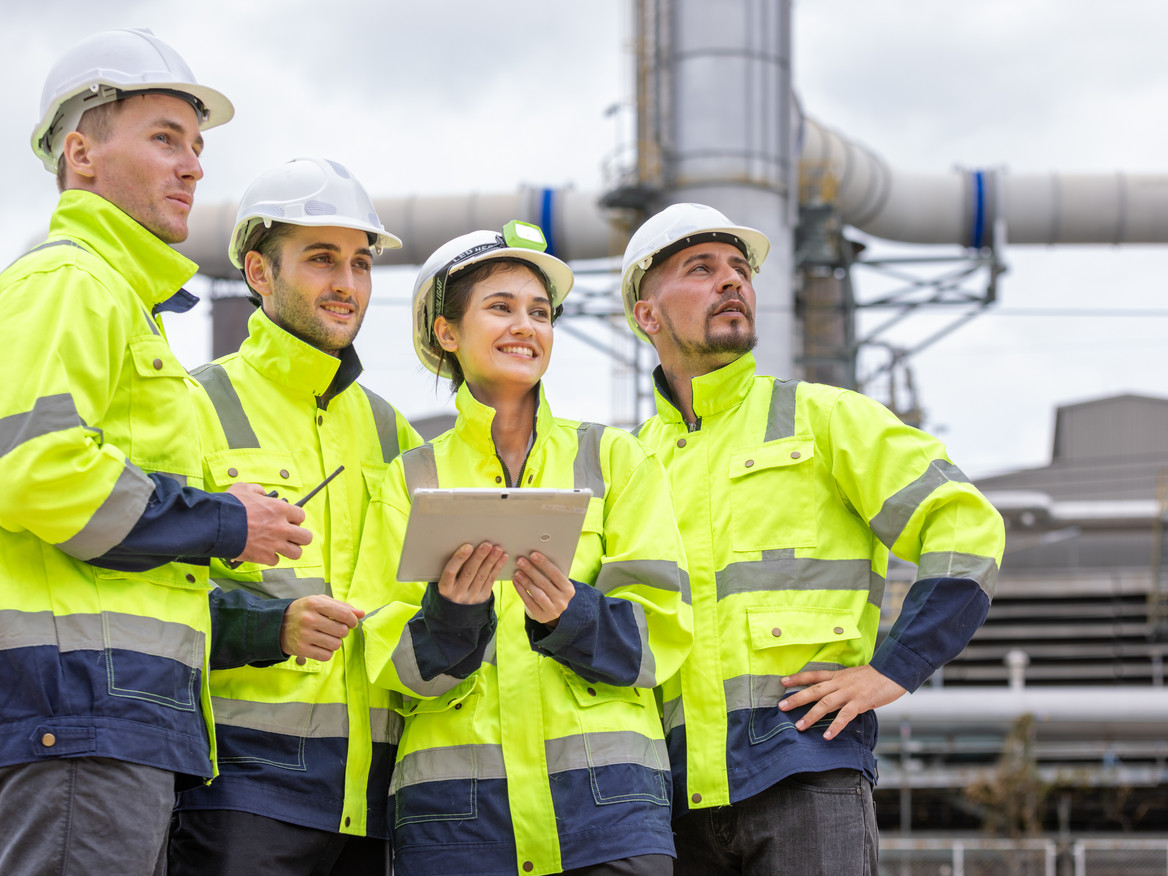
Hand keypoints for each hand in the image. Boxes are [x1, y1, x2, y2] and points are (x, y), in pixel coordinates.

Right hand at [227, 483, 312, 565]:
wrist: (216, 525)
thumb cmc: (230, 506)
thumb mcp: (244, 488)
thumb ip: (258, 490)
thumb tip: (262, 493)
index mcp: (280, 509)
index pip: (301, 516)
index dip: (295, 518)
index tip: (289, 520)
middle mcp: (282, 527)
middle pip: (306, 537)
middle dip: (299, 536)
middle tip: (290, 536)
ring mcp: (274, 544)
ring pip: (296, 553)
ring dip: (289, 550)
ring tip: (281, 546)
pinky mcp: (264, 557)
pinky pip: (275, 561)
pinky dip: (270, 557)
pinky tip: (263, 551)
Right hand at [280, 594, 363, 663]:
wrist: (276, 625)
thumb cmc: (304, 611)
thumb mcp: (320, 602)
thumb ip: (342, 606)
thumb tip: (362, 613)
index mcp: (315, 603)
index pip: (344, 614)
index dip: (352, 620)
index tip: (351, 622)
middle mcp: (309, 618)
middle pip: (342, 631)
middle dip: (342, 631)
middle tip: (334, 629)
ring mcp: (304, 635)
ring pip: (336, 644)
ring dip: (334, 642)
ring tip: (325, 637)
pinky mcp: (301, 649)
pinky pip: (326, 655)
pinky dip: (327, 652)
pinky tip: (319, 645)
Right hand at [438, 542, 505, 604]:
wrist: (457, 613)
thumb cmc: (450, 589)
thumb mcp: (446, 582)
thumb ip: (452, 568)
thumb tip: (465, 547)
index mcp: (445, 589)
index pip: (450, 571)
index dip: (459, 558)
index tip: (468, 546)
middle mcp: (457, 594)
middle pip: (469, 572)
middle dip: (480, 557)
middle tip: (487, 545)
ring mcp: (471, 597)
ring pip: (482, 575)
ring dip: (491, 560)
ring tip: (497, 549)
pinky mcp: (483, 598)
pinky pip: (491, 580)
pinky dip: (497, 567)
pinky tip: (502, 558)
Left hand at [513, 552, 573, 625]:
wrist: (552, 610)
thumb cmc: (552, 589)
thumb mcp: (556, 583)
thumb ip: (550, 573)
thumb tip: (534, 557)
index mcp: (569, 590)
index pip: (556, 574)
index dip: (544, 564)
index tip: (533, 554)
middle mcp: (563, 601)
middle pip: (545, 583)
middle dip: (531, 570)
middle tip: (520, 561)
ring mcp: (552, 611)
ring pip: (537, 594)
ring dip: (526, 581)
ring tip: (517, 572)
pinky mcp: (541, 616)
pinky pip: (529, 603)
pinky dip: (521, 591)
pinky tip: (516, 582)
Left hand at [778, 665, 906, 739]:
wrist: (893, 673)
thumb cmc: (874, 677)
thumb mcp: (852, 677)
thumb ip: (839, 685)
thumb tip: (828, 694)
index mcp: (837, 676)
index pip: (814, 675)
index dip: (798, 678)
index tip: (782, 682)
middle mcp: (840, 683)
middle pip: (814, 690)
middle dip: (797, 698)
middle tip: (781, 706)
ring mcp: (849, 693)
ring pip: (826, 703)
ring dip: (811, 715)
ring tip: (799, 726)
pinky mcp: (860, 702)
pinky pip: (845, 716)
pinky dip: (835, 726)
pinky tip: (827, 736)